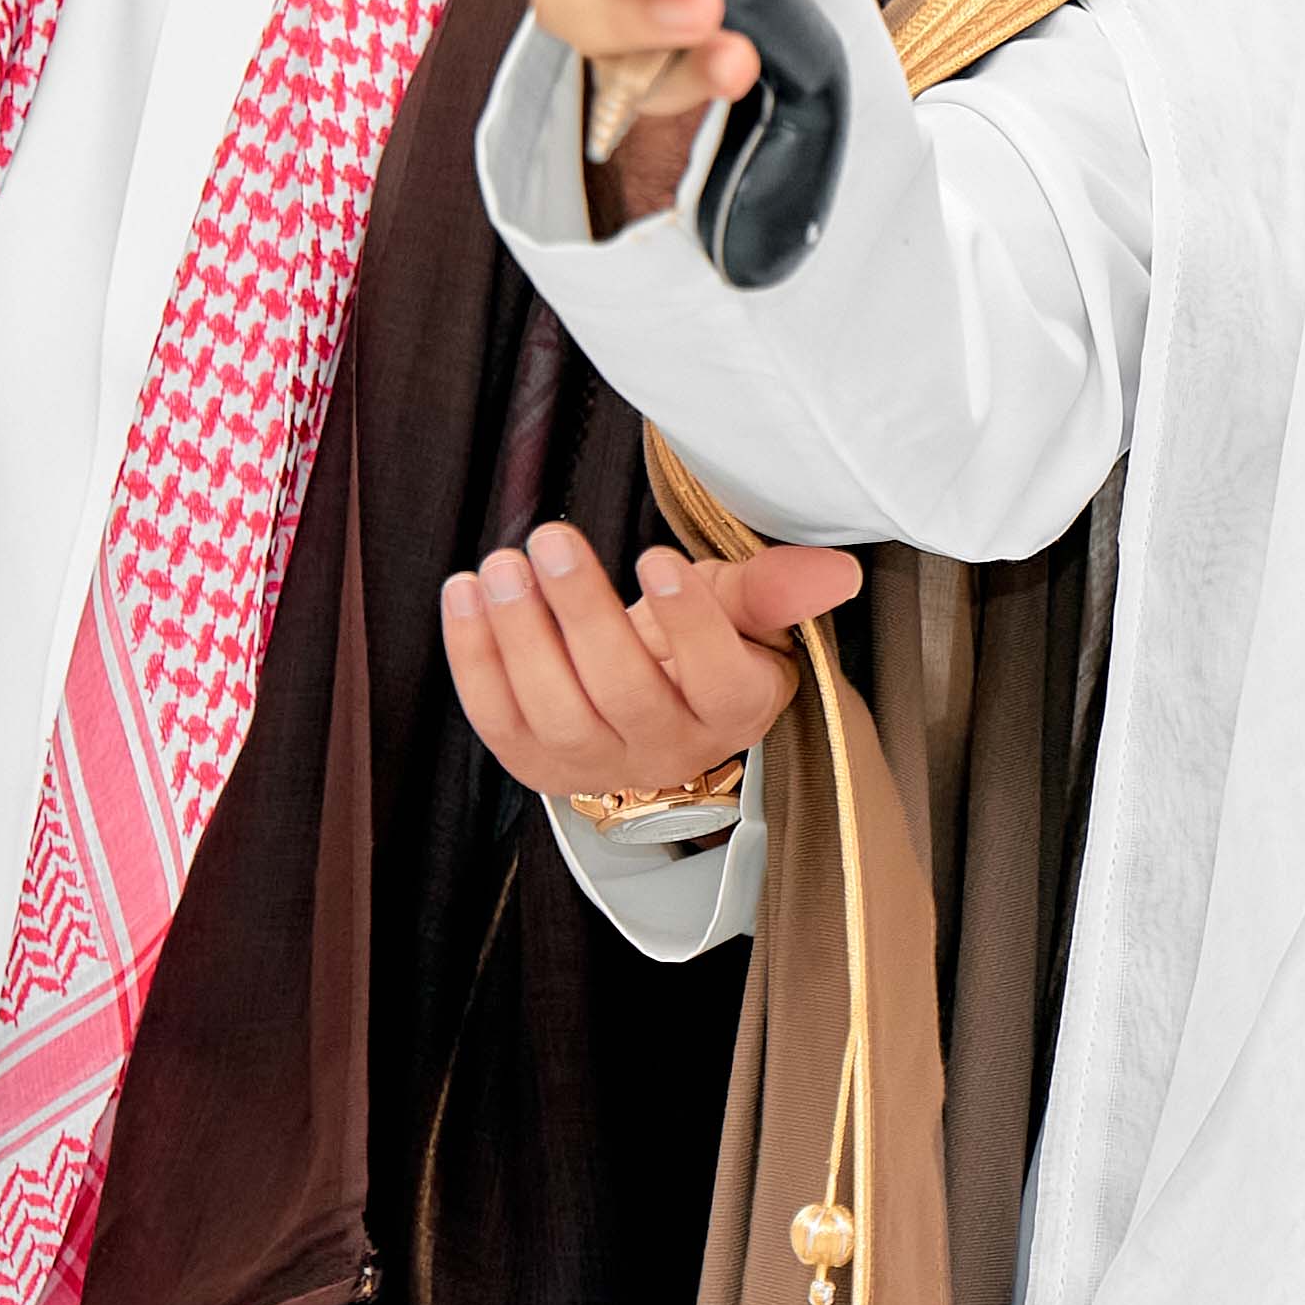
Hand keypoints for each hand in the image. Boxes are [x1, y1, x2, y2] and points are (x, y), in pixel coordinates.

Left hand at [439, 525, 860, 804]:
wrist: (647, 705)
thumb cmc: (697, 646)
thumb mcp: (742, 611)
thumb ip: (775, 589)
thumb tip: (838, 572)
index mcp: (732, 710)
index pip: (718, 678)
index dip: (687, 623)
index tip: (656, 556)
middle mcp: (666, 750)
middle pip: (623, 690)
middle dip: (584, 613)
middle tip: (554, 540)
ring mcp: (595, 765)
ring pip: (554, 708)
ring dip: (520, 633)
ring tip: (505, 564)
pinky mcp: (533, 763)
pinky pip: (495, 715)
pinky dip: (474, 653)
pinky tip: (466, 591)